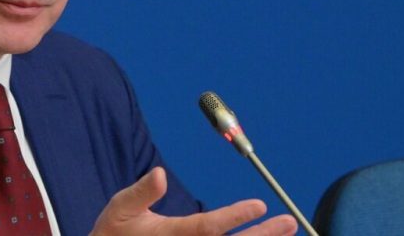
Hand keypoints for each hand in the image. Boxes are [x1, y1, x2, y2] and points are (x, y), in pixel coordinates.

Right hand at [90, 167, 296, 234]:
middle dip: (263, 235)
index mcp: (172, 235)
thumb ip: (141, 192)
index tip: (259, 205)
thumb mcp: (120, 208)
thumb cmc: (115, 233)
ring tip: (285, 231)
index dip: (235, 217)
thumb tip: (160, 174)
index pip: (209, 227)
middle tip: (289, 222)